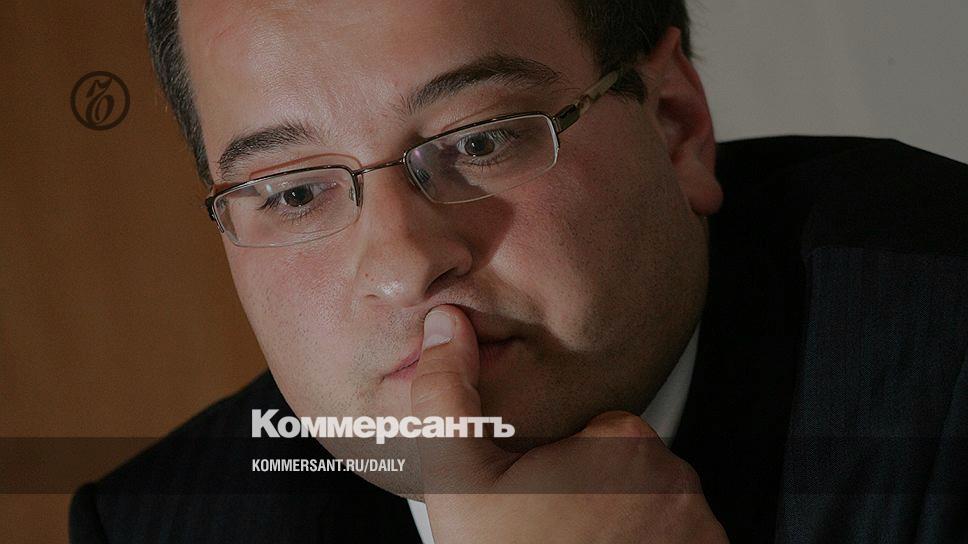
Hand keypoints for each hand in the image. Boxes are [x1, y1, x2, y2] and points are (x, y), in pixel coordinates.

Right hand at [410, 305, 727, 543]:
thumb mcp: (458, 478)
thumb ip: (447, 392)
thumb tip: (445, 325)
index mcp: (624, 442)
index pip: (599, 431)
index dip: (560, 465)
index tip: (537, 497)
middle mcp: (677, 481)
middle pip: (628, 470)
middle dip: (594, 495)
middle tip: (551, 531)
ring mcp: (700, 531)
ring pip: (653, 508)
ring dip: (624, 526)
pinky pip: (677, 540)